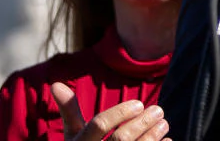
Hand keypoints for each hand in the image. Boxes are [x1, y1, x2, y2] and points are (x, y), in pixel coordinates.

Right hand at [51, 82, 170, 140]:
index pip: (98, 125)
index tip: (140, 104)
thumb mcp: (72, 136)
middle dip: (142, 123)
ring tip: (164, 123)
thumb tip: (55, 84)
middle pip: (121, 139)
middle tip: (159, 110)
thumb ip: (69, 111)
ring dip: (153, 136)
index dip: (120, 113)